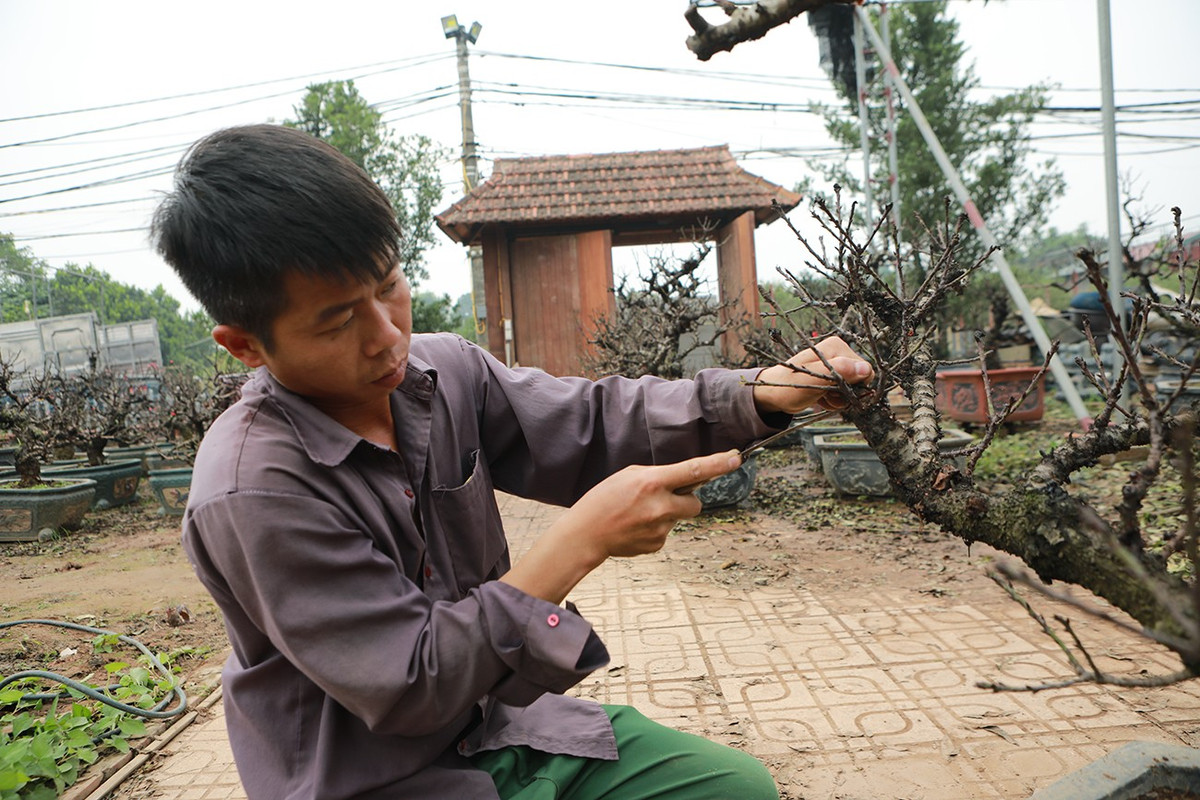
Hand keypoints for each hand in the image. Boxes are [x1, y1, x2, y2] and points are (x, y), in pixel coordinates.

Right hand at [501, 451, 741, 603]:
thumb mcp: (630, 475)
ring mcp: (660, 528)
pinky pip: (666, 532)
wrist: (586, 534)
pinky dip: (655, 528)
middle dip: (687, 501)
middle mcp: (660, 506)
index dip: (717, 464)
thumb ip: (659, 477)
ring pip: (678, 518)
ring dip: (666, 514)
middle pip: (695, 504)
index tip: (735, 458)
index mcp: (652, 482)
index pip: (693, 470)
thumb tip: (686, 481)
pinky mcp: (657, 544)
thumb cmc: (605, 499)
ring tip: (638, 515)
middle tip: (664, 498)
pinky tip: (635, 527)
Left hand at [752, 335, 873, 415]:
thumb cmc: (786, 386)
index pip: (865, 369)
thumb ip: (839, 372)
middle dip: (846, 393)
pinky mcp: (833, 376)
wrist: (774, 395)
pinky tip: (822, 398)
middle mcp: (839, 352)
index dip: (853, 385)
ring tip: (822, 397)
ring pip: (854, 389)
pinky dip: (835, 400)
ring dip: (839, 398)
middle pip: (861, 379)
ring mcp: (836, 365)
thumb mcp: (811, 379)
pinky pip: (846, 393)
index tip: (834, 391)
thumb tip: (865, 369)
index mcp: (836, 346)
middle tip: (826, 395)